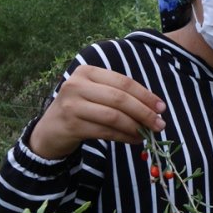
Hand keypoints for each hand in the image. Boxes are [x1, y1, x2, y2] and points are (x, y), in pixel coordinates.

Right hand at [29, 66, 166, 159]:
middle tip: (160, 124)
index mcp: (87, 72)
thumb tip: (155, 108)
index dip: (145, 95)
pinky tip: (134, 140)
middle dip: (144, 112)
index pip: (123, 82)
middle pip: (120, 98)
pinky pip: (105, 131)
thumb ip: (120, 96)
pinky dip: (124, 137)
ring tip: (148, 134)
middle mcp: (77, 84)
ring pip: (113, 116)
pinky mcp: (71, 125)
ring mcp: (72, 105)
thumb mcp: (96, 94)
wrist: (50, 130)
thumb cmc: (81, 109)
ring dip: (135, 127)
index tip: (162, 107)